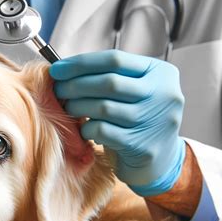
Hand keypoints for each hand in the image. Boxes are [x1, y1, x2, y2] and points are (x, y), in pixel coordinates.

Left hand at [50, 50, 185, 195]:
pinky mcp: (142, 146)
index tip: (57, 69)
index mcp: (161, 72)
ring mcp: (155, 121)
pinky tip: (84, 129)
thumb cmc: (138, 118)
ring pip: (104, 107)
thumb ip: (109, 76)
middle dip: (76, 85)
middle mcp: (164, 95)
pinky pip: (103, 131)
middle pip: (109, 82)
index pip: (115, 59)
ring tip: (69, 108)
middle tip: (58, 90)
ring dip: (78, 106)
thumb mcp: (134, 90)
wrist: (160, 160)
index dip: (81, 63)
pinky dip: (87, 128)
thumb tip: (64, 69)